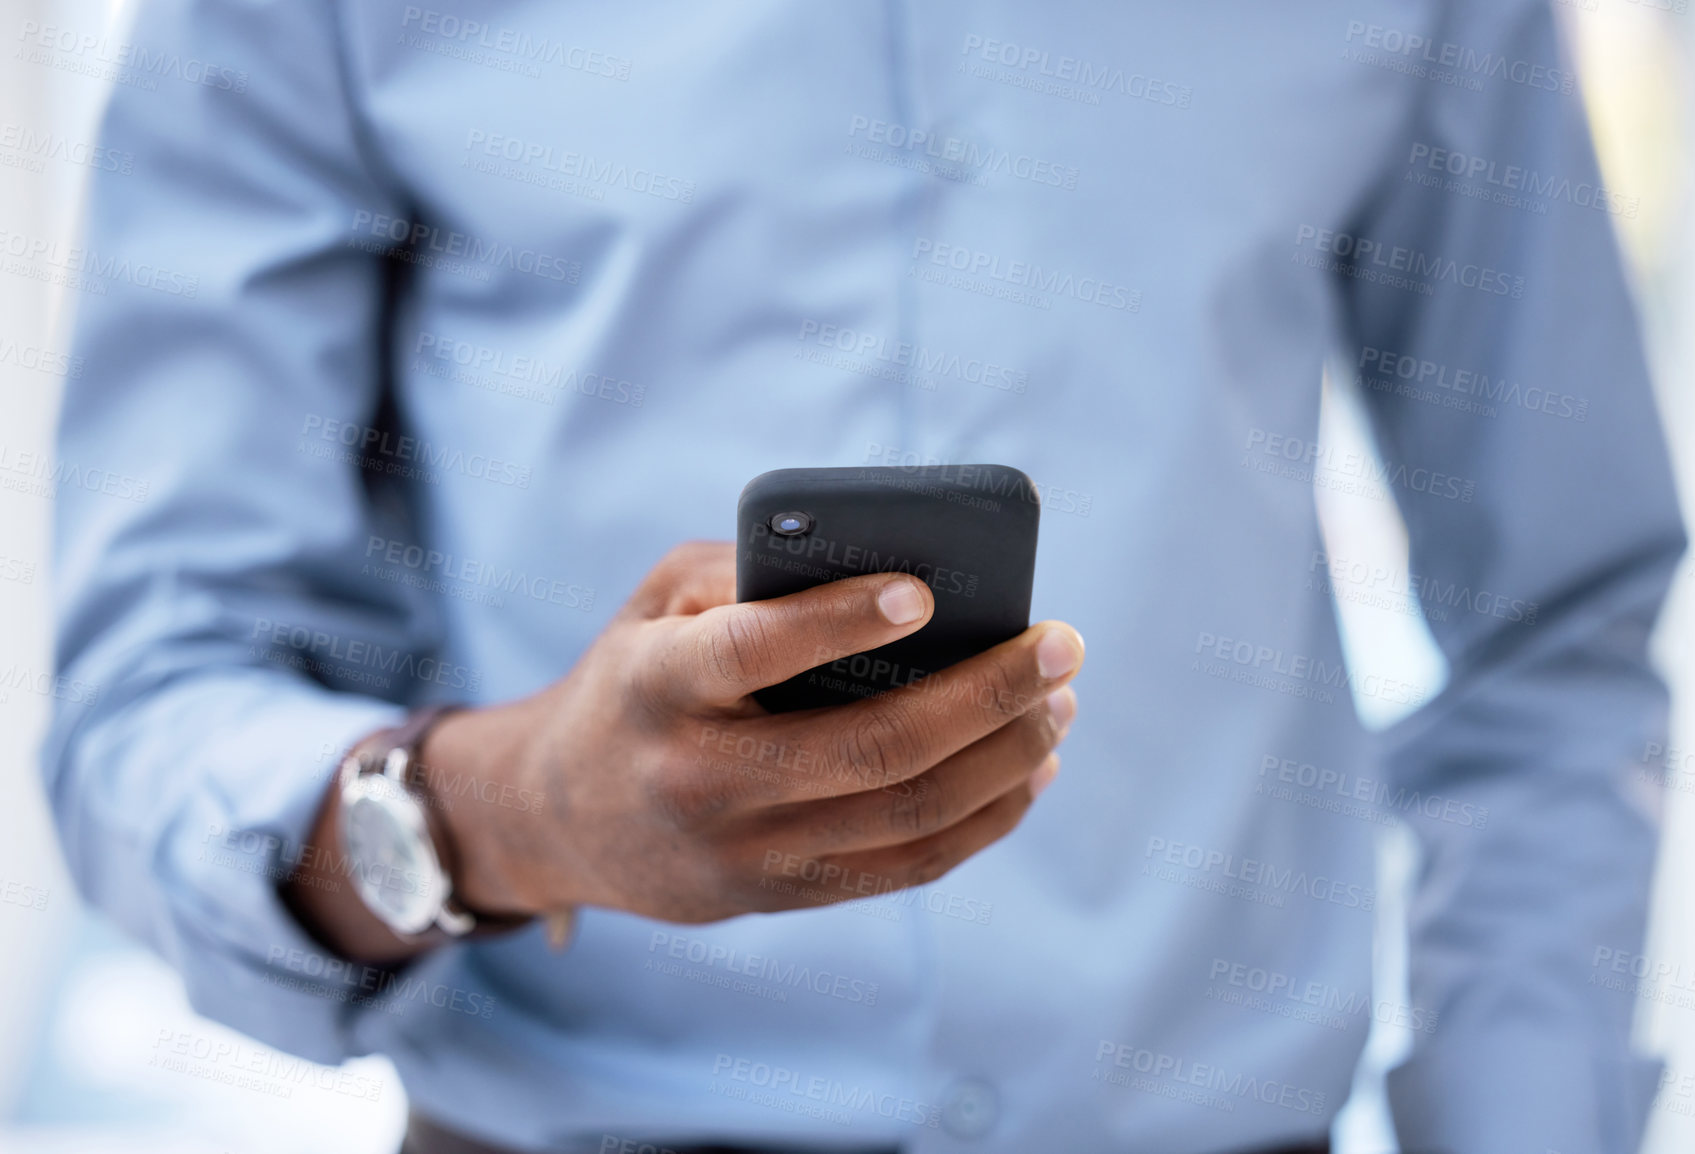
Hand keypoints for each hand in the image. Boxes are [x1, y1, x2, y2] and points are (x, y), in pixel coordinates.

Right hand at [434, 541, 1082, 924]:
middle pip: (874, 748)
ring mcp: (744, 853)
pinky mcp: (779, 896)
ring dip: (1006, 757)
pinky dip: (986, 819)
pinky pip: (909, 867)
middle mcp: (698, 778)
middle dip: (989, 693)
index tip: (926, 592)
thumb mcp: (659, 602)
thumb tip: (888, 567)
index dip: (840, 622)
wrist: (560, 816)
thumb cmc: (634, 676)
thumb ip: (750, 572)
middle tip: (1065, 643)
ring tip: (1061, 704)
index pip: (752, 652)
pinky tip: (1031, 770)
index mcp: (656, 684)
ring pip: (910, 815)